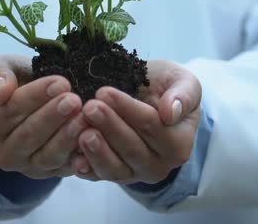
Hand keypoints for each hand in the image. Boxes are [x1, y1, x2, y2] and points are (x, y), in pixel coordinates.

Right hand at [0, 55, 87, 178]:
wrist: (32, 103)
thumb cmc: (17, 81)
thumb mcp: (3, 68)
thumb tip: (2, 92)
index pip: (10, 111)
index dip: (36, 96)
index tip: (61, 82)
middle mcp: (2, 153)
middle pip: (29, 135)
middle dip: (54, 117)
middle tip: (75, 100)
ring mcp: (26, 167)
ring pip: (48, 155)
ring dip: (67, 137)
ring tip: (84, 117)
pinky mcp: (50, 174)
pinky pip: (66, 168)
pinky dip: (80, 158)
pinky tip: (93, 141)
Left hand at [71, 60, 201, 184]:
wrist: (147, 98)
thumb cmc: (165, 88)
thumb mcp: (182, 81)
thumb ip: (183, 94)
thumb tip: (170, 113)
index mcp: (179, 144)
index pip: (152, 126)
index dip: (128, 109)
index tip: (105, 92)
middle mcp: (158, 165)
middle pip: (132, 148)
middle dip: (109, 126)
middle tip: (89, 107)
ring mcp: (135, 173)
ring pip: (115, 168)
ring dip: (97, 151)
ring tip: (82, 132)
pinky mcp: (113, 175)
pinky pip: (98, 176)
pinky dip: (86, 169)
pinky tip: (74, 158)